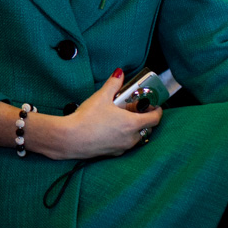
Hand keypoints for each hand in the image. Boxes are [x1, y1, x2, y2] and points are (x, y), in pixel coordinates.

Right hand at [48, 69, 162, 159]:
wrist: (70, 139)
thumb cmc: (87, 119)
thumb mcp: (101, 97)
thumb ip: (113, 84)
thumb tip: (119, 73)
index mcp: (132, 123)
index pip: (155, 118)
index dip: (157, 111)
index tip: (154, 105)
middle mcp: (131, 138)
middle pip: (146, 128)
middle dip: (144, 119)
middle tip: (134, 109)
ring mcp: (123, 147)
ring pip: (136, 137)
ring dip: (133, 129)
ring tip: (121, 119)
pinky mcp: (113, 153)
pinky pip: (124, 144)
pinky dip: (123, 137)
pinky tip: (110, 130)